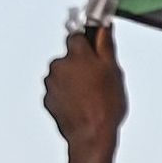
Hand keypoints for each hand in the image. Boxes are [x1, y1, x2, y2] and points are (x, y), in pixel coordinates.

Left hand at [44, 20, 127, 150]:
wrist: (91, 135)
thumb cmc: (104, 106)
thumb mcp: (113, 71)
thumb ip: (105, 44)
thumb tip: (103, 27)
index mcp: (76, 55)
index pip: (76, 36)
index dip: (87, 43)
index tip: (94, 49)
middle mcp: (59, 66)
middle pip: (69, 57)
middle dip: (80, 65)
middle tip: (97, 79)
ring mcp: (51, 83)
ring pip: (63, 74)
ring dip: (73, 81)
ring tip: (90, 95)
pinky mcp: (48, 99)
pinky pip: (58, 91)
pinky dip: (67, 95)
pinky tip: (81, 104)